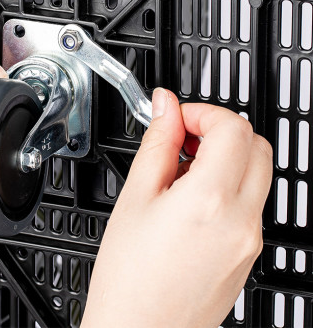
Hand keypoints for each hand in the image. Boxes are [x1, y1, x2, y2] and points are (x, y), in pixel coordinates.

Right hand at [82, 88, 272, 327]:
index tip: (178, 118)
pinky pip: (251, 202)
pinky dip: (228, 185)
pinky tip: (190, 200)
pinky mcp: (249, 253)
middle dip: (219, 130)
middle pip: (256, 145)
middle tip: (183, 138)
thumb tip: (166, 108)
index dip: (202, 112)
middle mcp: (242, 220)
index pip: (232, 128)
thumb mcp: (135, 196)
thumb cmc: (129, 277)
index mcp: (210, 200)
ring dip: (225, 156)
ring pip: (257, 172)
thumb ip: (157, 143)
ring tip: (181, 171)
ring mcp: (251, 239)